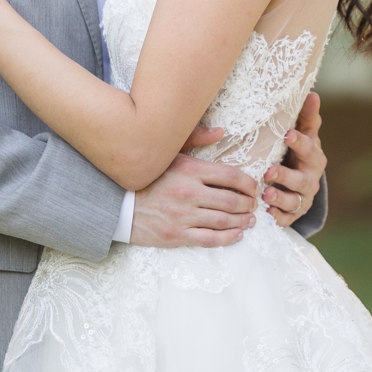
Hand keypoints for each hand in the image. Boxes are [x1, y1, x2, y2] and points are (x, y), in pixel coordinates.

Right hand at [130, 126, 258, 247]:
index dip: (248, 183)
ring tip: (249, 219)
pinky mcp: (177, 235)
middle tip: (254, 205)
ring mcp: (183, 216)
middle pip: (232, 200)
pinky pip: (211, 239)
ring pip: (225, 221)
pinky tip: (237, 234)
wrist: (118, 203)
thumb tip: (220, 131)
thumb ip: (194, 140)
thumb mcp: (168, 154)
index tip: (253, 187)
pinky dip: (229, 238)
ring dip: (243, 221)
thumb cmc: (146, 177)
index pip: (230, 176)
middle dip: (248, 204)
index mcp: (188, 170)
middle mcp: (188, 193)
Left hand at [262, 92, 325, 227]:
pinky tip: (266, 214)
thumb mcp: (302, 133)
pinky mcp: (292, 214)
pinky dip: (277, 217)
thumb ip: (306, 116)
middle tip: (269, 171)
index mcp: (313, 157)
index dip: (300, 143)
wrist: (298, 179)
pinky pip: (286, 218)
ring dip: (280, 198)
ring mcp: (302, 198)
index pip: (309, 149)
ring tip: (265, 193)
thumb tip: (312, 93)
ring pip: (293, 201)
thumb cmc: (296, 150)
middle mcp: (310, 179)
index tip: (288, 135)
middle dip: (286, 176)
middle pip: (302, 179)